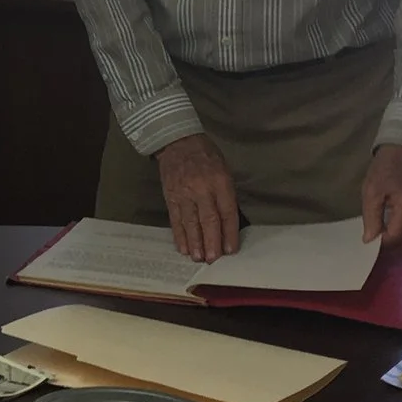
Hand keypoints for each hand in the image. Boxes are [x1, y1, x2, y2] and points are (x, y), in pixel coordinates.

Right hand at [155, 134, 239, 261]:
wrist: (178, 142)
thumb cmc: (206, 156)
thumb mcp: (224, 170)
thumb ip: (226, 195)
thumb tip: (228, 224)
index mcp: (220, 181)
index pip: (227, 212)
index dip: (229, 233)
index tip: (231, 249)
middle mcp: (202, 188)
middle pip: (208, 220)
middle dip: (212, 242)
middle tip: (213, 259)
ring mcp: (184, 193)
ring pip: (190, 222)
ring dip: (195, 242)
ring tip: (198, 258)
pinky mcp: (170, 196)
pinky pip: (175, 219)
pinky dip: (179, 235)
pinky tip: (183, 247)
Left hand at [361, 145, 401, 256]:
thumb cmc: (385, 169)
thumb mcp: (371, 191)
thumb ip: (371, 218)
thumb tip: (370, 241)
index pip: (397, 238)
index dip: (382, 247)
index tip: (368, 247)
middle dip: (391, 251)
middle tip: (373, 250)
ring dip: (398, 246)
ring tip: (380, 244)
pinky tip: (391, 235)